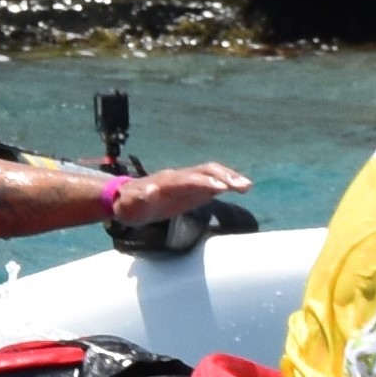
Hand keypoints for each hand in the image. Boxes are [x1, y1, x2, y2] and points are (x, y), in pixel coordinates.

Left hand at [104, 159, 252, 225]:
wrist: (128, 201)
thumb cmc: (129, 205)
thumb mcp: (130, 205)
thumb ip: (139, 199)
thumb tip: (149, 191)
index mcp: (165, 181)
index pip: (188, 179)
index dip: (203, 182)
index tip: (220, 188)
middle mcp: (179, 177)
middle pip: (204, 171)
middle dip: (223, 177)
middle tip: (243, 186)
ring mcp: (187, 181)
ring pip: (211, 174)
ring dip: (229, 178)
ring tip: (247, 186)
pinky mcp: (192, 189)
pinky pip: (212, 182)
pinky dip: (227, 183)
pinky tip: (242, 188)